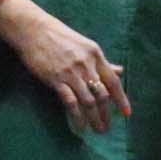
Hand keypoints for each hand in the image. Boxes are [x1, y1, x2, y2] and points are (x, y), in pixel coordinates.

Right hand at [0, 0, 131, 133]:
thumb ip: (102, 62)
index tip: (127, 114)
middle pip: (102, 94)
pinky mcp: (56, 79)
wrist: (33, 30)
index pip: (113, 81)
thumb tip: (120, 71)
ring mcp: (71, 73)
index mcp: (96, 55)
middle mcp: (87, 65)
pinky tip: (80, 126)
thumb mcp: (85, 46)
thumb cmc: (60, 37)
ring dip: (94, 118)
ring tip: (97, 130)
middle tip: (107, 128)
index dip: (121, 99)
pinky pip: (71, 102)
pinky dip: (77, 116)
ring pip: (89, 101)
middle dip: (106, 114)